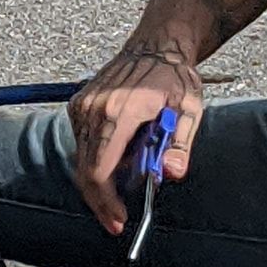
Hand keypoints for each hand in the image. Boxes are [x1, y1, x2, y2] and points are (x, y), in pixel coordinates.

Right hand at [68, 42, 203, 234]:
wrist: (155, 47)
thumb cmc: (173, 78)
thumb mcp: (189, 110)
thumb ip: (181, 144)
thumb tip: (172, 173)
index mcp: (118, 113)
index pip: (99, 171)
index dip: (106, 202)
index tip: (119, 219)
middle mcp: (92, 110)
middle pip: (86, 172)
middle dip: (101, 201)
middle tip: (117, 220)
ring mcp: (82, 107)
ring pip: (82, 161)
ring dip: (101, 180)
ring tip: (128, 181)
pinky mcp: (78, 106)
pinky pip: (81, 145)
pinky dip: (96, 160)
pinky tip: (119, 159)